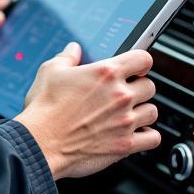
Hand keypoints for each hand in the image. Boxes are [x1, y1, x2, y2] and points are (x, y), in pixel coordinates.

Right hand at [17, 42, 159, 180]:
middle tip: (124, 94)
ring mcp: (125, 121)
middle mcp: (120, 96)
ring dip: (142, 111)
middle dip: (139, 88)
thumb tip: (73, 49)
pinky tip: (135, 133)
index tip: (135, 68)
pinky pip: (153, 138)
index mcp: (106, 73)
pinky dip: (147, 135)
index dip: (140, 62)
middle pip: (150, 86)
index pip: (143, 59)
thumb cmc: (44, 108)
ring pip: (153, 111)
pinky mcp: (125, 145)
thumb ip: (67, 57)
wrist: (41, 142)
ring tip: (128, 114)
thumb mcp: (50, 71)